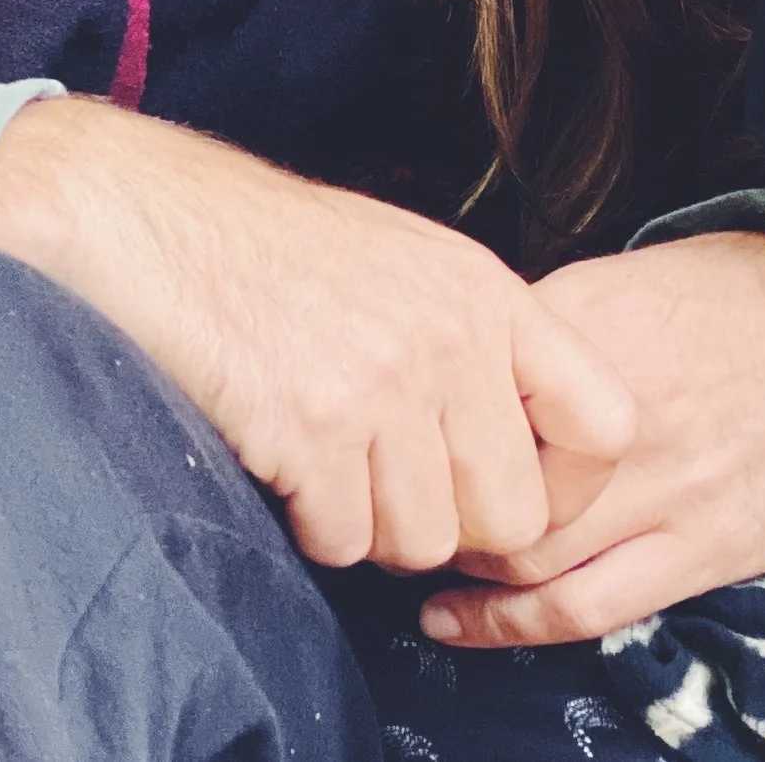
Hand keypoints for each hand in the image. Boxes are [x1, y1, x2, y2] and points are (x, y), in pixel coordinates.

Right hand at [0, 96, 637, 572]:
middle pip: (514, 515)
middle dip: (455, 525)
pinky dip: (311, 526)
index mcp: (488, 293)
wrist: (159, 222)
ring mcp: (384, 385)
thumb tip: (523, 449)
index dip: (570, 480)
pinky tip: (285, 465)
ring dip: (375, 527)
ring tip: (332, 465)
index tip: (514, 485)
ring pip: (425, 542)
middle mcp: (451, 338)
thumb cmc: (275, 248)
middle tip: (396, 489)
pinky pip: (343, 542)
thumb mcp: (409, 261)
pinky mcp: (313, 428)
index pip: (605, 420)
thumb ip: (477, 340)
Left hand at [419, 230, 764, 647]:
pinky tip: (459, 627)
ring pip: (519, 552)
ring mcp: (656, 489)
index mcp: (583, 330)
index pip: (461, 388)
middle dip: (431, 503)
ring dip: (458, 569)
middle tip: (404, 507)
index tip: (397, 435)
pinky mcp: (702, 549)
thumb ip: (553, 322)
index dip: (416, 421)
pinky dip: (508, 627)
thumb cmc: (744, 293)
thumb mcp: (631, 273)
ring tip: (420, 568)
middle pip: (480, 480)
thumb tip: (476, 355)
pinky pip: (584, 607)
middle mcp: (608, 415)